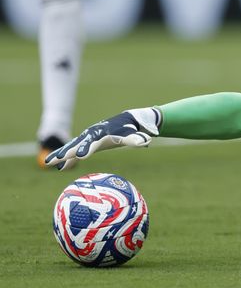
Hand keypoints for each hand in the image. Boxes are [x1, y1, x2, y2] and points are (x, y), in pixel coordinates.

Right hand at [44, 108, 160, 170]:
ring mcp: (88, 137)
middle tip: (55, 160)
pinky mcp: (87, 141)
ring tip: (48, 162)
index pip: (93, 143)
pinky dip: (67, 156)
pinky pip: (75, 149)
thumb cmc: (130, 130)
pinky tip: (60, 167)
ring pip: (72, 146)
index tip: (81, 156)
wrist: (126, 120)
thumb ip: (138, 140)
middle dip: (66, 152)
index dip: (87, 148)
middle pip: (77, 145)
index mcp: (103, 135)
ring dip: (61, 154)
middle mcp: (92, 135)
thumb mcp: (134, 135)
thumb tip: (146, 142)